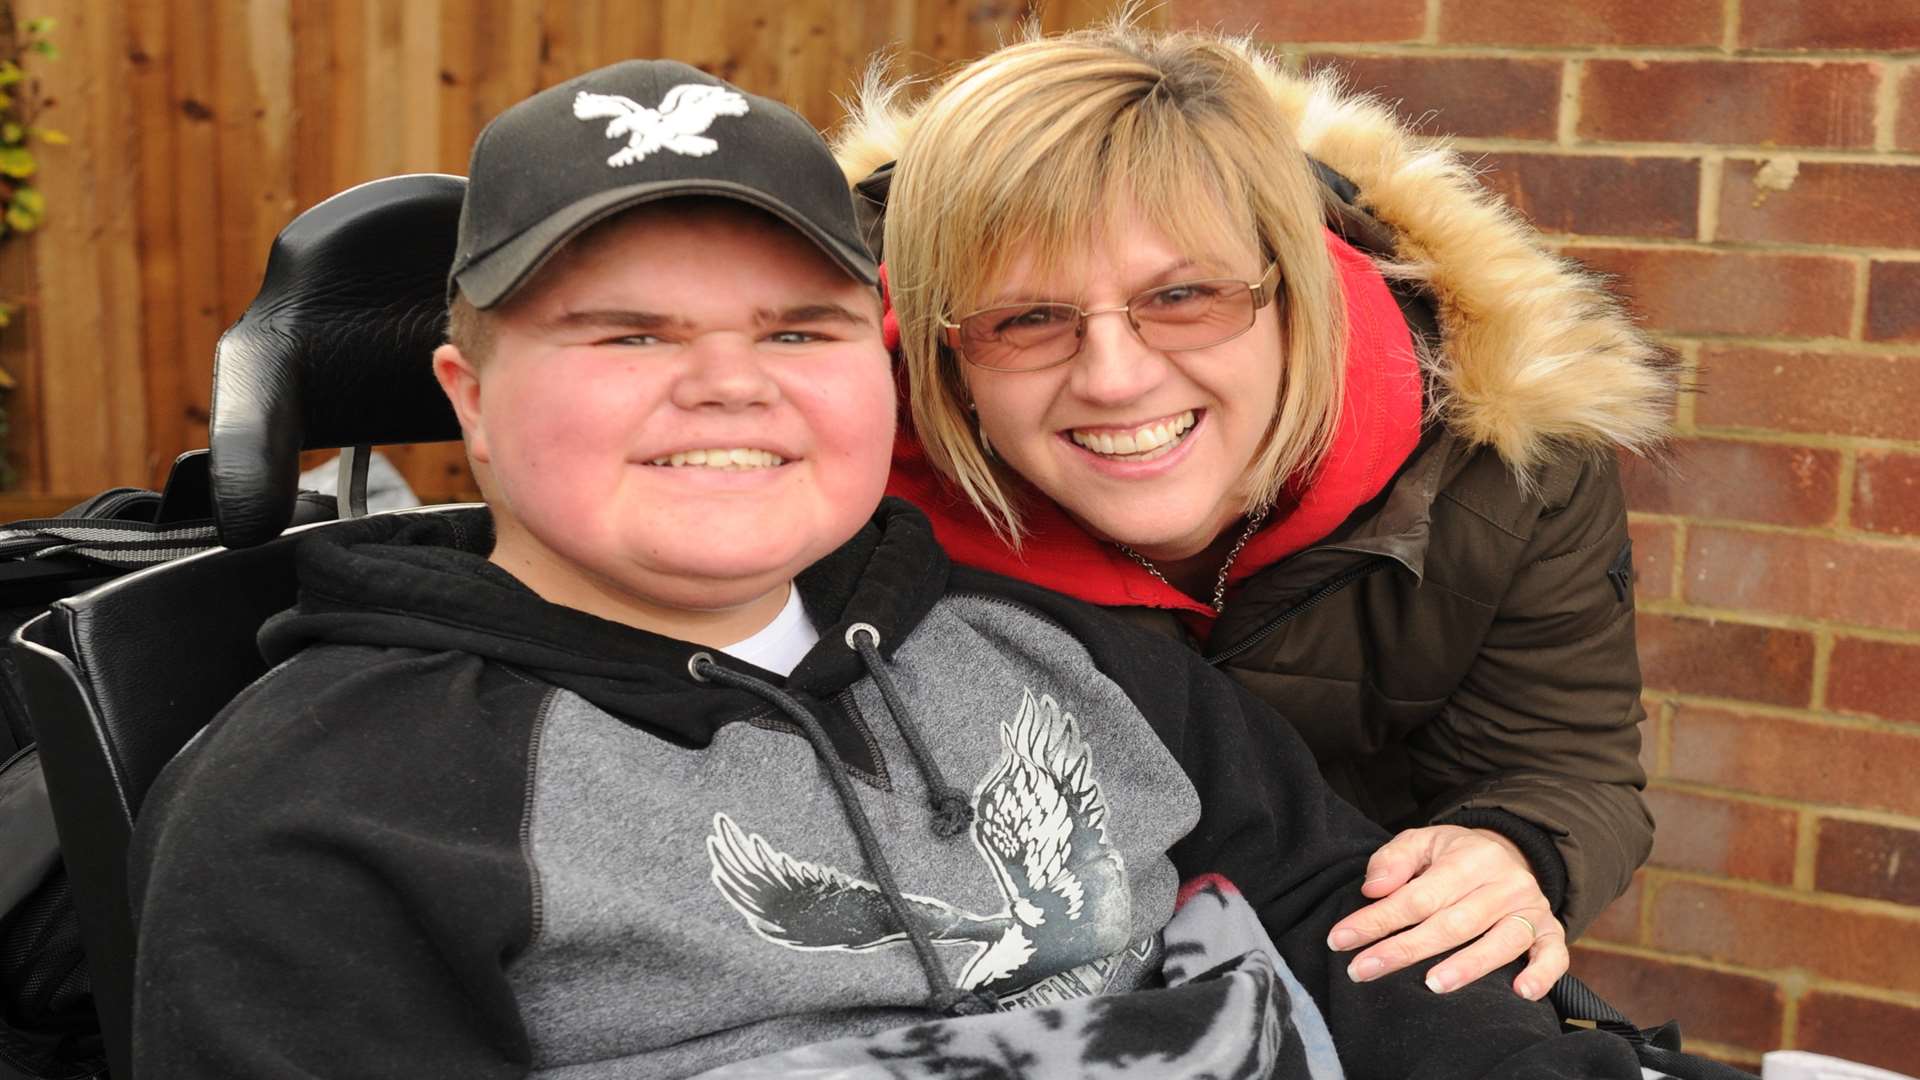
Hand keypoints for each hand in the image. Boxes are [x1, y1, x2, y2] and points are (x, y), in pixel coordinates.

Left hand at [1325, 825, 1566, 999]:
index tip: (1340, 941)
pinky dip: (1542, 974)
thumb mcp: (1422, 842)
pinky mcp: (1550, 931)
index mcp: (1468, 858)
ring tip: (1433, 985)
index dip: (1377, 920)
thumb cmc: (1454, 856)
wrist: (1510, 853)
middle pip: (1452, 923)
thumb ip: (1394, 860)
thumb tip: (1373, 889)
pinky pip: (1554, 955)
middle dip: (1404, 950)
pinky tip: (1521, 993)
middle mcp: (1503, 883)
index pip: (1417, 896)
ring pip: (1501, 941)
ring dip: (1469, 965)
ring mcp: (1530, 908)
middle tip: (1363, 972)